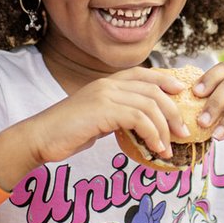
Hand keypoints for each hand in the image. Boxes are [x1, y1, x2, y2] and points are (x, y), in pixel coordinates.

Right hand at [12, 67, 188, 165]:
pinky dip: (152, 134)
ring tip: (170, 147)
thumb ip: (117, 115)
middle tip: (183, 132)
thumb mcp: (97, 119)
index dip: (165, 79)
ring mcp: (105, 95)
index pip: (143, 73)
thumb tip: (139, 126)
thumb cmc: (67, 132)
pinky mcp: (103, 110)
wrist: (40, 137)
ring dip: (165, 128)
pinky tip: (155, 149)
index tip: (180, 91)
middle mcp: (108, 84)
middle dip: (173, 111)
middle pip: (153, 90)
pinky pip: (139, 119)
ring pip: (149, 105)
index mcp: (107, 82)